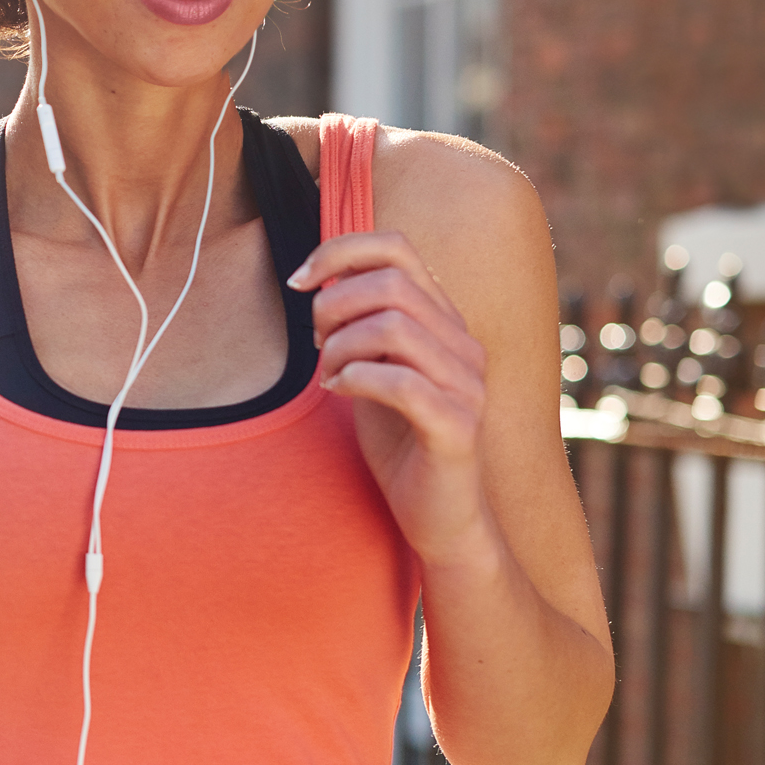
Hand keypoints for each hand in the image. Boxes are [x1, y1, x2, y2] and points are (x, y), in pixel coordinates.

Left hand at [291, 230, 493, 568]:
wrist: (438, 516)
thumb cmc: (398, 441)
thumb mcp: (370, 368)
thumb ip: (356, 324)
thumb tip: (316, 279)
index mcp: (442, 321)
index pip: (396, 247)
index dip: (338, 251)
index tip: (298, 282)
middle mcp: (462, 344)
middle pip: (390, 283)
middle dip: (332, 306)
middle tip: (315, 344)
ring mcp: (467, 385)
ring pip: (393, 327)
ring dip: (341, 347)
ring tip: (329, 375)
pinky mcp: (458, 428)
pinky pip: (403, 383)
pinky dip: (357, 378)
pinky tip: (341, 391)